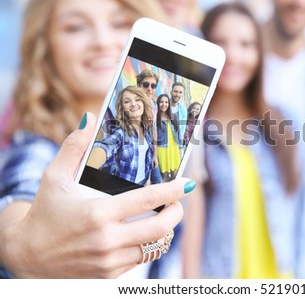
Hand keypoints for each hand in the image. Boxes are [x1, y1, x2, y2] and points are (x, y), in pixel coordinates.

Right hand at [0, 113, 192, 277]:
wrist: (26, 255)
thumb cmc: (43, 214)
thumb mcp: (54, 178)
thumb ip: (73, 148)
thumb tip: (89, 119)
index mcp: (98, 214)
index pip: (148, 201)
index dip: (173, 191)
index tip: (188, 184)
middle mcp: (107, 240)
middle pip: (160, 228)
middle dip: (176, 213)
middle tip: (177, 203)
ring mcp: (109, 262)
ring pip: (153, 247)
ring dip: (164, 231)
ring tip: (163, 217)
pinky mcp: (107, 276)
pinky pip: (139, 260)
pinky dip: (146, 246)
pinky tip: (141, 234)